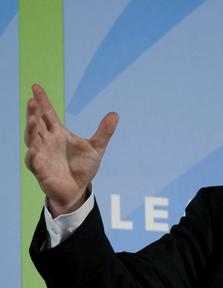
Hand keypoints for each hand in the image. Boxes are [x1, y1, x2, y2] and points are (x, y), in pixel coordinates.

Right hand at [24, 84, 118, 216]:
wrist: (77, 190)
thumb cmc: (82, 168)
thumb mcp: (96, 148)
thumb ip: (104, 132)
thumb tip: (115, 114)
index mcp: (58, 133)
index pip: (47, 114)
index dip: (42, 101)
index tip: (36, 86)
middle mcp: (46, 141)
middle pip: (37, 124)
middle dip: (33, 113)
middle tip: (32, 101)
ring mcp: (41, 155)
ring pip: (32, 140)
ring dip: (31, 130)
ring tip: (33, 120)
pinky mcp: (40, 170)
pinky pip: (33, 162)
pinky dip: (33, 155)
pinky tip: (34, 149)